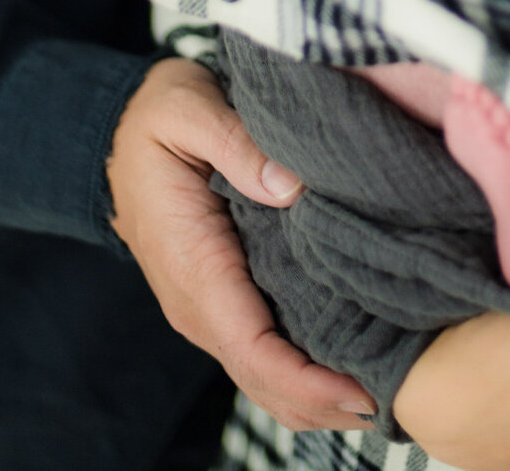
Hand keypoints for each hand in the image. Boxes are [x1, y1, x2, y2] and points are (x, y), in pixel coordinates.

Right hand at [106, 57, 375, 430]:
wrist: (118, 128)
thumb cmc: (158, 115)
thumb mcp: (189, 109)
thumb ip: (238, 143)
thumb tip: (291, 187)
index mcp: (192, 263)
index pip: (250, 346)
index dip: (304, 378)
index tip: (357, 388)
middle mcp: (198, 301)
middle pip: (261, 377)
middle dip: (321, 400)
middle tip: (391, 401)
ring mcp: (210, 304)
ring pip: (262, 374)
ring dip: (315, 394)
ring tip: (381, 390)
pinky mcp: (222, 296)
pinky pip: (261, 349)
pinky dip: (301, 371)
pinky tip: (347, 365)